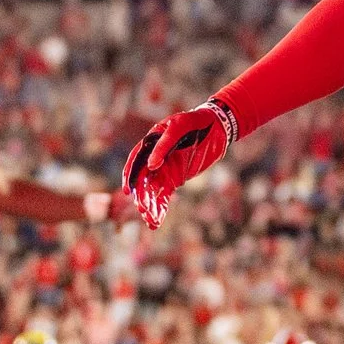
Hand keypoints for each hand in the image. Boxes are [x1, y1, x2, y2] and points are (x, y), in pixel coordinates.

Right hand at [121, 101, 234, 227]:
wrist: (216, 126)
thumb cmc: (194, 122)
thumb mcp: (179, 127)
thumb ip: (164, 146)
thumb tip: (151, 165)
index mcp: (150, 144)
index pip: (136, 162)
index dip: (130, 176)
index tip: (128, 191)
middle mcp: (154, 159)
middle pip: (143, 180)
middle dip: (141, 196)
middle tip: (142, 210)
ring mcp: (164, 170)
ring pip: (152, 191)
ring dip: (150, 206)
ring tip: (149, 220)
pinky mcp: (175, 179)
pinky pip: (165, 195)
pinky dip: (161, 208)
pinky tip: (156, 221)